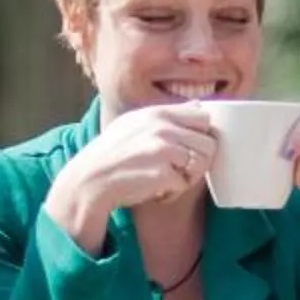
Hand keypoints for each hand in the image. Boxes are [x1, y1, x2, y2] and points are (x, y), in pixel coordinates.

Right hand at [45, 103, 220, 247]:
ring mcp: (163, 149)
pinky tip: (156, 192)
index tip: (188, 150)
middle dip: (199, 161)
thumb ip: (167, 115)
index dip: (201, 136)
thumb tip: (199, 106)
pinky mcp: (162, 172)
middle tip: (179, 172)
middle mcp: (163, 127)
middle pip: (209, 143)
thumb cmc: (113, 154)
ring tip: (168, 182)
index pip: (203, 117)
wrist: (90, 180)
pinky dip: (173, 193)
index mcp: (158, 113)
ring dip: (188, 178)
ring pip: (202, 164)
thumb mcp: (135, 123)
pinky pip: (184, 184)